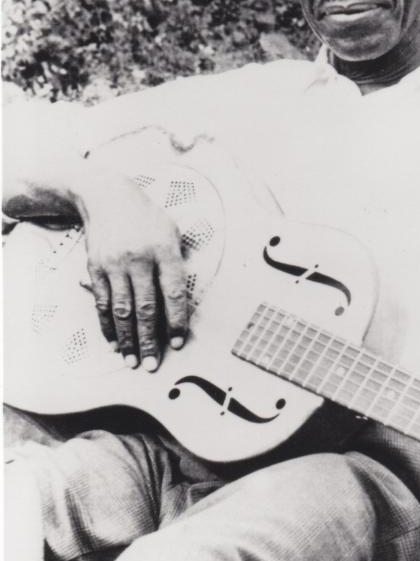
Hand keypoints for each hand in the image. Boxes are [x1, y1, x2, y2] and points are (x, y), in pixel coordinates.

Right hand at [76, 168, 187, 370]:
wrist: (107, 196)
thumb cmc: (147, 218)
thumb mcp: (172, 231)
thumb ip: (178, 265)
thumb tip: (182, 302)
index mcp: (164, 249)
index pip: (173, 291)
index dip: (176, 319)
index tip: (177, 342)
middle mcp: (138, 258)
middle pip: (145, 306)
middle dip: (150, 339)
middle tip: (153, 364)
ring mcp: (114, 265)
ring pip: (121, 310)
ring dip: (127, 339)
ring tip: (133, 361)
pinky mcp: (95, 269)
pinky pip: (103, 303)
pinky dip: (108, 326)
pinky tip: (114, 342)